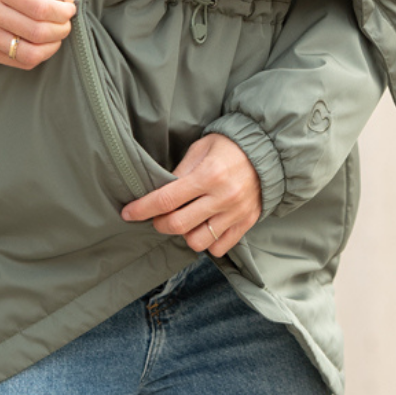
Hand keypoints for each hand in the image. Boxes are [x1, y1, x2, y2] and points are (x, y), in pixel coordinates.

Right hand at [0, 0, 74, 68]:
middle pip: (37, 32)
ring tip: (56, 34)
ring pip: (29, 53)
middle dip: (61, 29)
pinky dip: (38, 55)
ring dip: (52, 46)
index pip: (39, 8)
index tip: (69, 8)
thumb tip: (65, 2)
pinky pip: (20, 62)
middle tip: (66, 23)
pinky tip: (42, 44)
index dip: (62, 12)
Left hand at [120, 134, 261, 255]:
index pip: (167, 199)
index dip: (143, 209)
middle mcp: (222, 197)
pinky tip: (204, 227)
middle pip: (178, 225)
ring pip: (198, 242)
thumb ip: (180, 171)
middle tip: (156, 217)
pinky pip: (219, 247)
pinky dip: (207, 242)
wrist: (267, 153)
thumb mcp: (200, 149)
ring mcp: (235, 213)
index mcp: (208, 175)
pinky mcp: (245, 223)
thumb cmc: (228, 146)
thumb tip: (159, 190)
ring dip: (184, 235)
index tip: (128, 213)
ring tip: (184, 221)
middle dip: (159, 224)